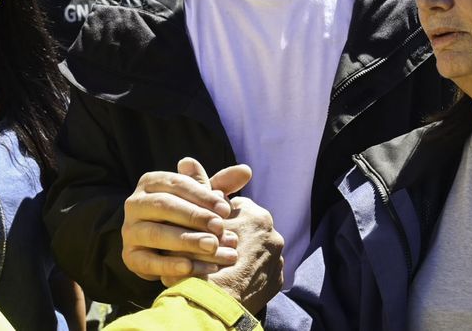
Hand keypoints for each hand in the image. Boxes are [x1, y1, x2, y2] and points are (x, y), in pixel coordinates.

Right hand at [121, 158, 248, 281]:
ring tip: (212, 246)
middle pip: (164, 205)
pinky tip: (191, 268)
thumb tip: (246, 171)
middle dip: (194, 216)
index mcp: (151, 183)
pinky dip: (170, 265)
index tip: (226, 209)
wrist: (161, 249)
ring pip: (155, 233)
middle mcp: (135, 203)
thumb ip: (222, 186)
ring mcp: (130, 230)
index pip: (176, 183)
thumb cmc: (186, 218)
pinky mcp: (130, 257)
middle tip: (220, 228)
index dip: (202, 195)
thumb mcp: (202, 200)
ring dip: (185, 240)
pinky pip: (149, 261)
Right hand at [206, 196, 283, 313]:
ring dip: (244, 253)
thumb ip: (202, 196)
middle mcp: (273, 234)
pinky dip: (251, 272)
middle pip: (249, 227)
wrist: (213, 302)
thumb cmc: (201, 258)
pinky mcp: (277, 280)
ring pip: (257, 249)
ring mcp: (278, 259)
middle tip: (214, 247)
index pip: (235, 206)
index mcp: (256, 215)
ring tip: (223, 265)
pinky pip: (263, 270)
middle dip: (234, 234)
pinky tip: (234, 277)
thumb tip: (193, 168)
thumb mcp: (197, 221)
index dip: (217, 216)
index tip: (207, 226)